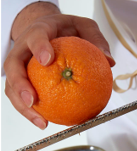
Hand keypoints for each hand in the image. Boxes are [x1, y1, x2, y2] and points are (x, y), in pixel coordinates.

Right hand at [4, 2, 114, 128]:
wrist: (47, 31)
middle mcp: (23, 48)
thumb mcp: (85, 27)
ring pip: (12, 86)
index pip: (36, 36)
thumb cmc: (65, 29)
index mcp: (39, 30)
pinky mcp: (21, 82)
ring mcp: (19, 66)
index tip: (47, 59)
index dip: (39, 47)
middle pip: (13, 65)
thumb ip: (96, 40)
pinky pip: (21, 98)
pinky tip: (45, 123)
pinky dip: (31, 112)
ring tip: (40, 121)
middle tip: (32, 100)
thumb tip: (109, 61)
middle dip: (20, 84)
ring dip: (23, 106)